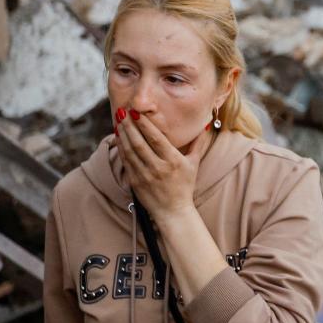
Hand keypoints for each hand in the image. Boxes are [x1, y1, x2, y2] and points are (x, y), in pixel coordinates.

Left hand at [113, 109, 206, 223]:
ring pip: (130, 151)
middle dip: (129, 125)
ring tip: (118, 120)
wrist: (173, 211)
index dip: (145, 125)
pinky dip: (120, 148)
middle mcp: (159, 168)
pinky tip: (118, 136)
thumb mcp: (194, 164)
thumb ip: (198, 143)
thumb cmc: (184, 186)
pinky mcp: (136, 182)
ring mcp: (145, 175)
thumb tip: (205, 125)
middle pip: (140, 143)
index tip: (137, 112)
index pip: (157, 139)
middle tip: (122, 111)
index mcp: (173, 161)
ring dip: (123, 134)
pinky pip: (126, 161)